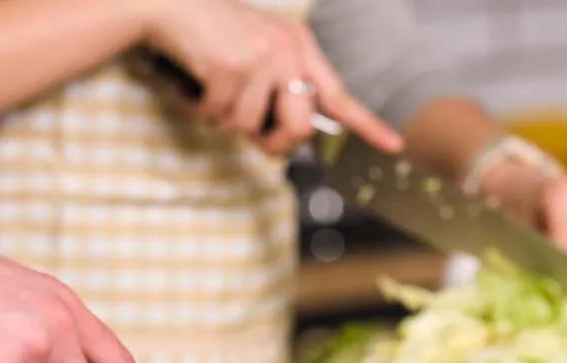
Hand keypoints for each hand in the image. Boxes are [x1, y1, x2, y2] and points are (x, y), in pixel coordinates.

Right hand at [142, 0, 402, 155]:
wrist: (172, 4)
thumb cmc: (216, 35)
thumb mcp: (261, 53)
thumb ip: (282, 88)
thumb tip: (290, 135)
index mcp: (300, 49)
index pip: (339, 96)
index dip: (367, 125)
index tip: (393, 145)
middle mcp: (288, 52)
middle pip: (298, 130)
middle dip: (272, 143)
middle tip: (251, 133)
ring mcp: (261, 59)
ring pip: (249, 128)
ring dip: (224, 120)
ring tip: (214, 92)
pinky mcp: (230, 67)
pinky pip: (219, 117)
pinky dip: (201, 109)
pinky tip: (196, 86)